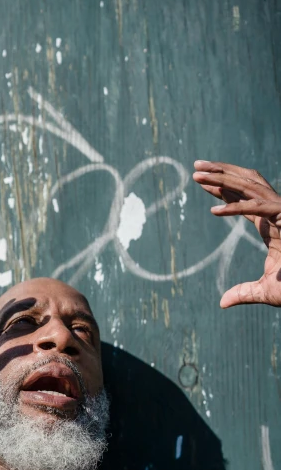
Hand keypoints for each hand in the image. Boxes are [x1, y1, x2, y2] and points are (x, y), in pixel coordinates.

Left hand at [193, 160, 280, 307]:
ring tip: (198, 175)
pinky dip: (236, 208)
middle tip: (196, 167)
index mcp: (272, 224)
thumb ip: (244, 293)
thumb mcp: (266, 291)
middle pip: (245, 185)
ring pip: (250, 188)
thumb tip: (223, 302)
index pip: (243, 200)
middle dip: (220, 173)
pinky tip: (214, 211)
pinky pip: (258, 209)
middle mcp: (276, 214)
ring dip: (222, 179)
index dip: (223, 189)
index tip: (203, 181)